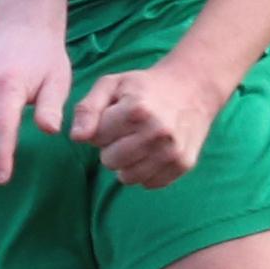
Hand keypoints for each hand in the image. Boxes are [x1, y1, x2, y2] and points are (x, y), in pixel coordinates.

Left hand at [72, 60, 219, 188]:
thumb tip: (77, 138)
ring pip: (127, 177)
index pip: (96, 138)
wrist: (192, 87)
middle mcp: (157, 132)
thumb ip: (87, 109)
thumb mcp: (111, 85)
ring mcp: (172, 151)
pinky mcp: (183, 164)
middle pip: (109, 161)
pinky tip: (153, 151)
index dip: (101, 128)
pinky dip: (146, 171)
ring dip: (127, 163)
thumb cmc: (144, 87)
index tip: (115, 116)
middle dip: (112, 147)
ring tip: (139, 141)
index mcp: (136, 110)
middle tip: (127, 130)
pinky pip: (149, 183)